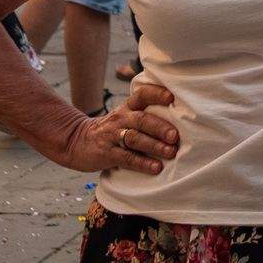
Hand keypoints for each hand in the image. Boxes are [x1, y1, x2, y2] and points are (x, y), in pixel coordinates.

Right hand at [62, 80, 179, 174]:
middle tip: (175, 136)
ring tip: (171, 152)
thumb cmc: (113, 129)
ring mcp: (112, 136)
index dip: (156, 94)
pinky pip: (126, 158)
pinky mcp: (107, 154)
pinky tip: (155, 167)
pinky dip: (142, 163)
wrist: (76, 142)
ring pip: (135, 139)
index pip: (142, 95)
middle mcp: (121, 119)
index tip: (172, 97)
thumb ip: (148, 114)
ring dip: (154, 146)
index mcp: (128, 108)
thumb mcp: (126, 116)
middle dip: (160, 127)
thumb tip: (185, 117)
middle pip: (142, 120)